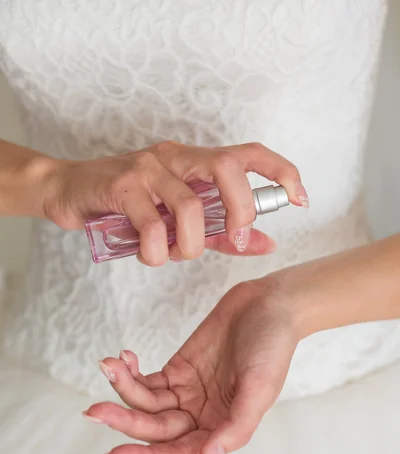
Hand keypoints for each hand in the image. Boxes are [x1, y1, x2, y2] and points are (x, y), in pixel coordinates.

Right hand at [43, 140, 305, 264]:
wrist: (68, 191)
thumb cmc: (128, 206)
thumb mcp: (181, 220)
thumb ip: (223, 231)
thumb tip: (264, 243)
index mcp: (196, 162)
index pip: (248, 154)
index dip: (280, 172)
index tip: (299, 199)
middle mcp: (176, 157)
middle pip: (227, 168)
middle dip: (239, 210)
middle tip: (231, 240)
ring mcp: (148, 168)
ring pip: (189, 206)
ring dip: (189, 244)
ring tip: (173, 254)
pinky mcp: (121, 184)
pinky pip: (151, 224)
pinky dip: (156, 251)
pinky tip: (146, 252)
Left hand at [84, 275, 298, 453]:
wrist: (268, 305)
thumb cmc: (273, 347)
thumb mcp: (260, 388)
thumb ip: (235, 427)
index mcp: (222, 429)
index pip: (179, 453)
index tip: (116, 452)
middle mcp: (201, 417)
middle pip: (155, 429)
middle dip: (124, 420)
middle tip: (94, 411)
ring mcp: (187, 393)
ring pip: (146, 404)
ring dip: (123, 390)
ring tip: (109, 365)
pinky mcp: (178, 370)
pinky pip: (147, 381)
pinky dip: (131, 373)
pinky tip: (122, 359)